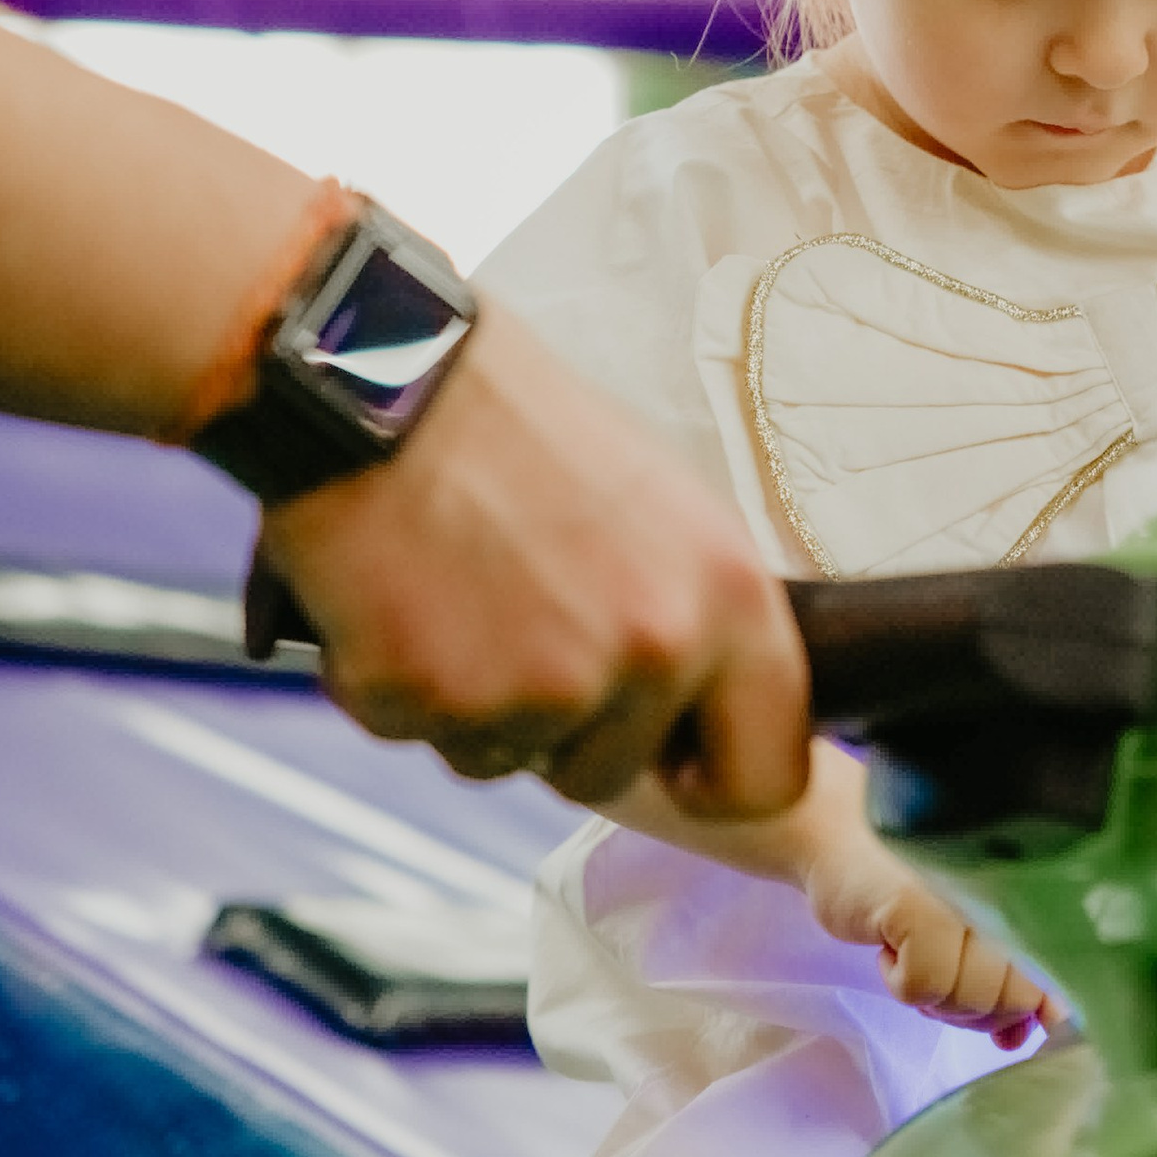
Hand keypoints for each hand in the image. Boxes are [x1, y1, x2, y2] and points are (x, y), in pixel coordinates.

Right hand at [250, 301, 810, 818]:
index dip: (711, 776)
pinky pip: (416, 734)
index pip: (766, 776)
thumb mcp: (665, 512)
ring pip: (505, 759)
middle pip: (611, 774)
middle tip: (521, 624)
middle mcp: (649, 653)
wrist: (390, 379)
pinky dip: (397, 684)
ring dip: (475, 704)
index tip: (672, 760)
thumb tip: (706, 711)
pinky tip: (398, 596)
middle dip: (564, 729)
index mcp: (729, 601)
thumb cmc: (524, 431)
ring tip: (458, 589)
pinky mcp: (431, 699)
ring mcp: (538, 688)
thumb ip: (693, 615)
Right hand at [787, 743, 1052, 1049]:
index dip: (1033, 1007)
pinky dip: (902, 984)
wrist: (836, 826)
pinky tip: (890, 946)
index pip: (1059, 972)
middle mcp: (1011, 883)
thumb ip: (1019, 974)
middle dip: (976, 1008)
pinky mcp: (916, 906)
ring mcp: (965, 893)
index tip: (1009, 1021)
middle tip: (943, 972)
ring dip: (937, 999)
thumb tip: (1049, 1026)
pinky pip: (925, 989)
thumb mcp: (976, 926)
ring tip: (917, 955)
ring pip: (973, 999)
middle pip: (1016, 997)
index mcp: (1036, 883)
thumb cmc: (911, 877)